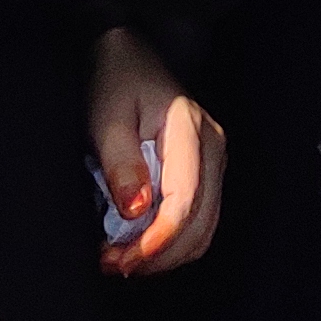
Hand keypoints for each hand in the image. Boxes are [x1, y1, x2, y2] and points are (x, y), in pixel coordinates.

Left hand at [88, 26, 226, 274]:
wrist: (130, 56)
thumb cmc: (117, 82)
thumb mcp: (108, 117)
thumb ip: (121, 162)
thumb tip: (136, 211)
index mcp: (191, 130)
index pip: (184, 200)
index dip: (156, 240)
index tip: (120, 260)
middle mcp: (213, 148)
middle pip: (199, 223)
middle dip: (157, 256)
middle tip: (111, 264)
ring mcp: (213, 162)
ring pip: (202, 230)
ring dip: (164, 256)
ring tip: (120, 259)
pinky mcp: (204, 173)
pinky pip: (197, 222)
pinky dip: (169, 244)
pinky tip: (138, 245)